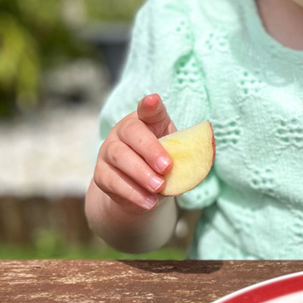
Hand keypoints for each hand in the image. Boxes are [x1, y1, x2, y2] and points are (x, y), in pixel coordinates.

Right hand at [93, 94, 176, 212]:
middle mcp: (122, 131)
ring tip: (160, 187)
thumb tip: (201, 151)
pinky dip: (133, 193)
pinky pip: (114, 182)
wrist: (142, 189)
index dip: (150, 105)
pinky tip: (149, 202)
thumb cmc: (162, 161)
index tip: (154, 100)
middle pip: (132, 134)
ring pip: (121, 159)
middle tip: (167, 167)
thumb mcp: (175, 151)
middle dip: (150, 151)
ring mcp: (108, 151)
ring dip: (142, 174)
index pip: (147, 110)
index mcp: (144, 120)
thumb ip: (183, 149)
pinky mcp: (101, 174)